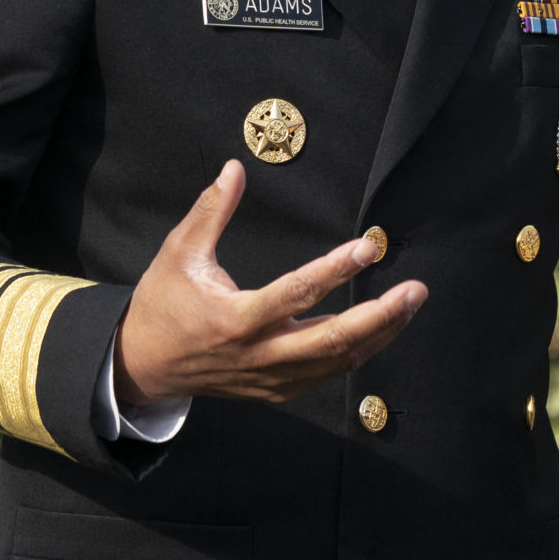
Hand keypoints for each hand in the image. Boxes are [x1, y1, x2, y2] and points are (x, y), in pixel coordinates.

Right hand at [115, 161, 426, 406]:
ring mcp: (271, 378)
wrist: (144, 365)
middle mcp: (260, 355)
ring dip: (379, 334)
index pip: (297, 292)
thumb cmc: (163, 304)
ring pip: (337, 361)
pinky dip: (357, 354)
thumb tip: (235, 168)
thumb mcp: (179, 252)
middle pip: (333, 340)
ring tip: (408, 305)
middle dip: (381, 316)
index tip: (367, 247)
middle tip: (414, 290)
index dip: (336, 269)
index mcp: (236, 318)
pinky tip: (379, 332)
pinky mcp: (276, 391)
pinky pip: (326, 375)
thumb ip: (211, 210)